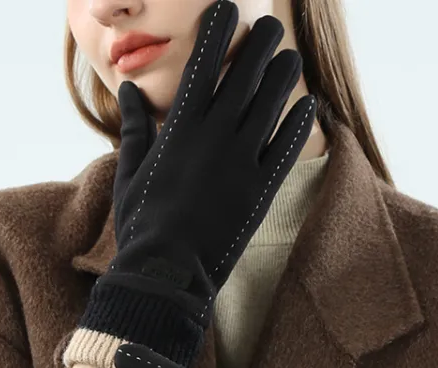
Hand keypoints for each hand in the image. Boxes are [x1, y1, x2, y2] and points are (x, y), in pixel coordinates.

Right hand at [77, 0, 316, 366]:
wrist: (167, 271)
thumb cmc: (141, 224)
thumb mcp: (130, 173)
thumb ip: (134, 129)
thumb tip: (129, 92)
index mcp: (179, 128)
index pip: (202, 65)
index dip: (217, 31)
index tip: (227, 9)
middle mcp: (214, 136)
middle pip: (244, 77)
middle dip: (260, 46)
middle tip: (272, 29)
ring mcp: (240, 162)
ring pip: (270, 106)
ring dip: (284, 77)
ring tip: (292, 58)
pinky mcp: (260, 191)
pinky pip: (286, 149)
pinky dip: (298, 125)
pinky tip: (308, 106)